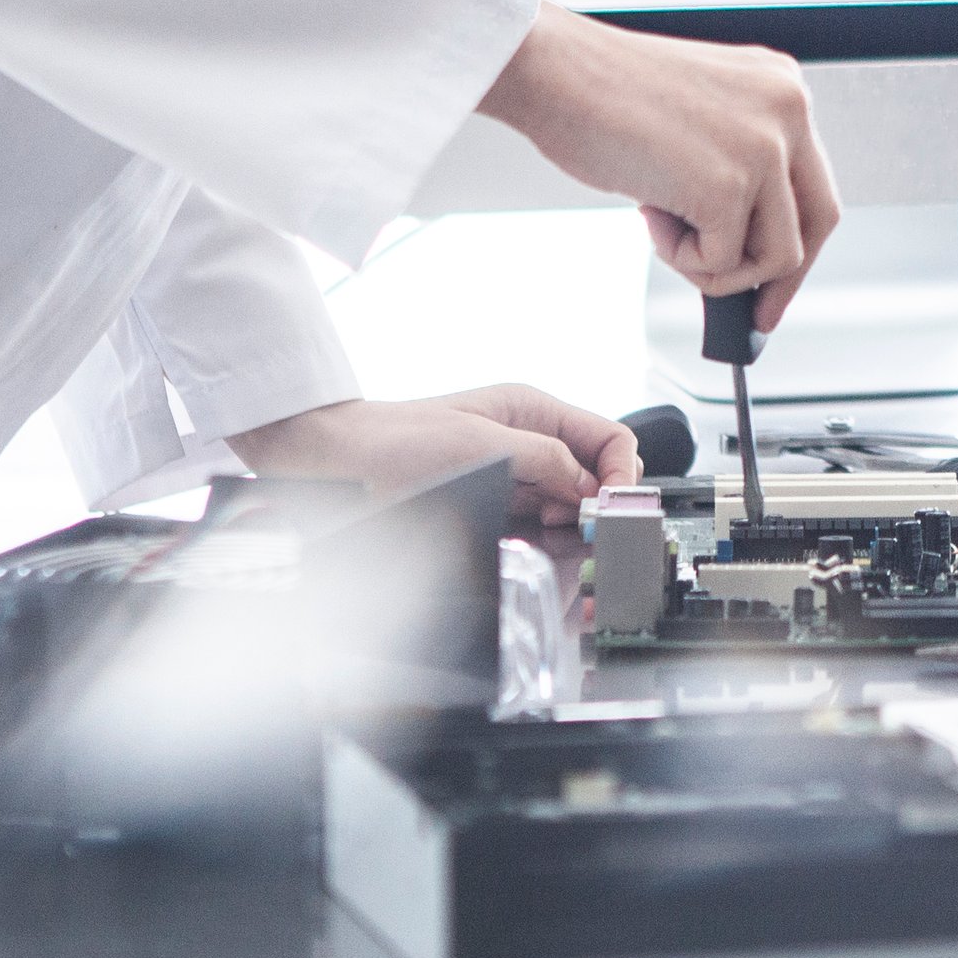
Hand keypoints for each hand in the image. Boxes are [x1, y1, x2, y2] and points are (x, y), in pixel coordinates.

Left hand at [229, 383, 641, 524]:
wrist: (337, 466)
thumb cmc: (397, 442)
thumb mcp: (483, 443)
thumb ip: (545, 460)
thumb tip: (590, 487)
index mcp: (533, 412)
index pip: (608, 439)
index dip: (620, 473)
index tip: (612, 508)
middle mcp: (528, 443)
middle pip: (592, 476)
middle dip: (596, 504)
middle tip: (587, 531)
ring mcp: (511, 478)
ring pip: (566, 507)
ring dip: (570, 525)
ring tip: (556, 538)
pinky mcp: (491, 510)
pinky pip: (535, 527)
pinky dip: (543, 539)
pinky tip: (533, 545)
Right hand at [479, 7, 842, 325]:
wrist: (551, 72)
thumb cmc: (601, 95)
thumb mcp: (698, 121)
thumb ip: (736, 165)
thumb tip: (747, 248)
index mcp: (782, 86)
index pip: (813, 183)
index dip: (797, 239)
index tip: (776, 283)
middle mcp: (788, 109)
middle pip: (818, 221)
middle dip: (783, 279)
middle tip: (755, 317)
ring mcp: (764, 147)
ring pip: (776, 255)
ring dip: (716, 265)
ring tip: (663, 226)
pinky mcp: (729, 185)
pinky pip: (723, 264)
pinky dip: (680, 259)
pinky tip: (648, 213)